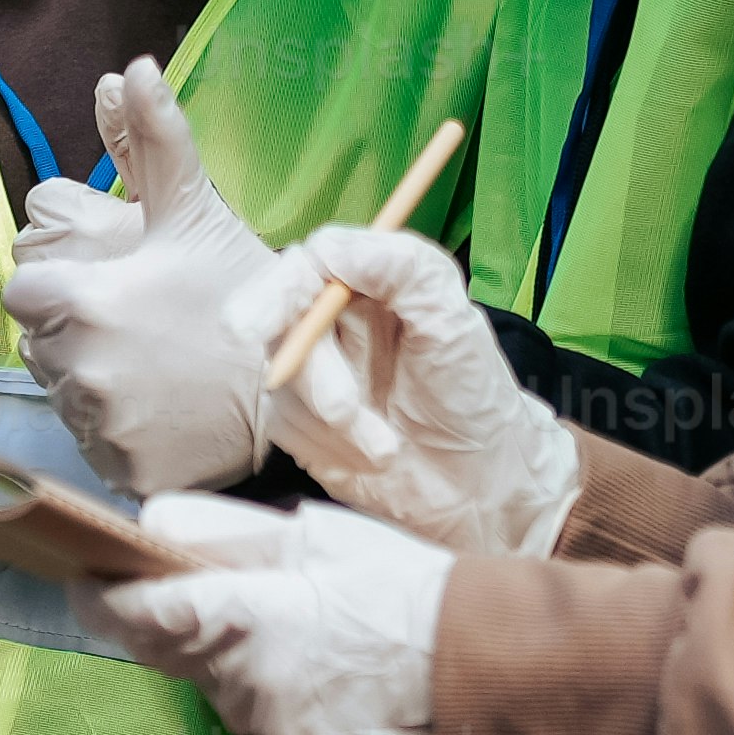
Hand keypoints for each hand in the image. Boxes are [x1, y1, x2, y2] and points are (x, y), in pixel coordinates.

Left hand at [0, 62, 285, 495]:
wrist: (305, 387)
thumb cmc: (245, 294)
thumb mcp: (196, 214)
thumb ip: (156, 143)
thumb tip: (134, 69)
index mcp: (82, 302)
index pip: (25, 294)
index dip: (62, 289)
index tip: (109, 291)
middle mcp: (79, 367)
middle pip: (41, 346)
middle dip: (77, 335)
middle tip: (142, 330)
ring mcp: (98, 425)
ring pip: (65, 396)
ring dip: (96, 383)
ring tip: (156, 369)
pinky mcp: (119, 470)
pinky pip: (95, 446)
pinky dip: (121, 433)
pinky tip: (163, 411)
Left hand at [89, 490, 449, 734]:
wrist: (483, 667)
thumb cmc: (399, 587)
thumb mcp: (313, 535)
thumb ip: (222, 534)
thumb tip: (148, 528)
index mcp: (244, 617)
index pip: (134, 617)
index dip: (99, 598)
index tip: (86, 580)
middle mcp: (245, 686)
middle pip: (173, 658)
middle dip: (184, 628)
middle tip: (234, 598)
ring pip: (223, 696)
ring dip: (240, 668)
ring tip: (307, 642)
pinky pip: (270, 734)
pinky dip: (286, 709)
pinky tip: (332, 687)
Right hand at [227, 225, 580, 556]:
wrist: (475, 487)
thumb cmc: (474, 399)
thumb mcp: (453, 321)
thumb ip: (402, 269)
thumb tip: (331, 247)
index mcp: (369, 283)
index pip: (306, 267)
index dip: (276, 293)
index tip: (258, 326)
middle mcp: (334, 320)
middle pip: (276, 320)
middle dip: (309, 370)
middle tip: (342, 412)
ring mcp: (312, 370)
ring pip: (282, 377)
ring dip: (336, 418)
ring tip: (387, 446)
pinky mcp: (299, 419)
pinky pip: (283, 421)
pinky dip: (326, 443)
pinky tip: (368, 455)